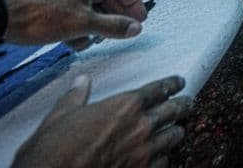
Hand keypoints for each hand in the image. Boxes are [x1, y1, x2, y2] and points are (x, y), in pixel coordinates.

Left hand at [5, 0, 146, 49]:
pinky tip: (72, 42)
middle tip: (122, 32)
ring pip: (94, 10)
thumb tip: (135, 27)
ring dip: (96, 26)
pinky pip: (78, 16)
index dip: (135, 3)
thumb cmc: (41, 15)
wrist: (6, 19)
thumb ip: (113, 26)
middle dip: (116, 17)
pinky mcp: (56, 6)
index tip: (140, 20)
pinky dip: (79, 29)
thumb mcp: (84, 24)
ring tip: (92, 40)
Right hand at [13, 75, 190, 167]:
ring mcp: (144, 153)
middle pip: (174, 111)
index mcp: (125, 106)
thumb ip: (75, 97)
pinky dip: (165, 158)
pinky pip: (164, 163)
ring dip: (177, 131)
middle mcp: (141, 127)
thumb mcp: (60, 117)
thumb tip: (81, 82)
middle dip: (183, 106)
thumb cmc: (53, 151)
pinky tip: (163, 157)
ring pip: (174, 137)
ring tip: (179, 129)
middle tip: (188, 103)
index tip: (179, 82)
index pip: (159, 89)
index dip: (172, 84)